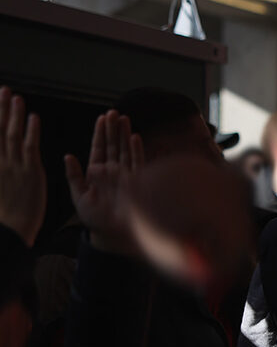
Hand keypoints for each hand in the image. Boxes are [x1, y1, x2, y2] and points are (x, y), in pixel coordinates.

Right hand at [0, 88, 44, 245]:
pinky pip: (29, 147)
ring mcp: (14, 166)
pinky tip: (33, 118)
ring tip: (16, 97)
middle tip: (3, 89)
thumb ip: (1, 165)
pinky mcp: (30, 172)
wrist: (8, 231)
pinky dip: (30, 132)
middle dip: (0, 108)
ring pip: (12, 134)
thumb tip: (1, 152)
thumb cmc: (3, 213)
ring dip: (14, 114)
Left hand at [64, 111, 144, 253]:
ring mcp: (125, 176)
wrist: (109, 234)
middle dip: (113, 129)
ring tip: (124, 118)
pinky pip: (137, 164)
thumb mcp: (78, 196)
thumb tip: (68, 156)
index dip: (99, 133)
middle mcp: (112, 172)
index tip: (101, 118)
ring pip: (125, 151)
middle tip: (113, 112)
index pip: (98, 149)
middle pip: (113, 146)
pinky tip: (135, 138)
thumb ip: (74, 176)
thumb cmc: (93, 218)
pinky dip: (136, 150)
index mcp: (97, 173)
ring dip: (124, 135)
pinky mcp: (136, 183)